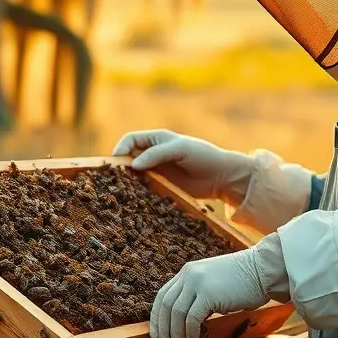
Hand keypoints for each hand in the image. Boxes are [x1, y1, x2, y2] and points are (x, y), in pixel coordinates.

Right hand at [112, 129, 253, 202]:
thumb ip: (156, 154)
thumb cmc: (202, 155)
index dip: (121, 148)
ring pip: (135, 175)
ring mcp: (157, 171)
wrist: (222, 176)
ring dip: (128, 181)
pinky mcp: (162, 187)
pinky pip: (145, 189)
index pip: (130, 140)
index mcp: (156, 139)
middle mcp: (153, 155)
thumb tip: (132, 164)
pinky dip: (138, 193)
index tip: (116, 162)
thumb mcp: (180, 149)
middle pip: (129, 158)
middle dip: (120, 166)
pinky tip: (136, 198)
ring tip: (122, 190)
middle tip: (115, 178)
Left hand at [149, 248, 269, 337]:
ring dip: (176, 333)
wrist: (263, 270)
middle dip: (163, 328)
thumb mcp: (213, 283)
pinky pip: (192, 318)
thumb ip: (197, 295)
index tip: (156, 333)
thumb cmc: (243, 281)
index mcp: (188, 272)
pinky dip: (190, 332)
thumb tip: (185, 321)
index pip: (163, 295)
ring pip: (176, 313)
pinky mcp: (208, 293)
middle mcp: (189, 274)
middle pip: (165, 305)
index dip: (157, 317)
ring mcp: (197, 282)